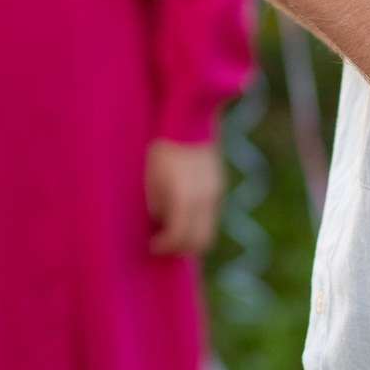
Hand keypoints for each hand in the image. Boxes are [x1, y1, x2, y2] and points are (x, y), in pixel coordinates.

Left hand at [145, 138, 222, 255]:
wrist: (185, 122)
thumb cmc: (160, 150)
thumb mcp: (150, 181)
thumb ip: (158, 207)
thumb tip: (161, 224)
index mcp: (185, 198)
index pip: (179, 237)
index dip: (164, 246)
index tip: (153, 245)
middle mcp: (205, 199)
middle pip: (200, 241)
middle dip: (181, 248)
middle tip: (164, 243)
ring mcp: (216, 193)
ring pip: (209, 230)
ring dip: (192, 237)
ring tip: (172, 228)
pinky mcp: (219, 186)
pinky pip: (211, 215)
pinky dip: (198, 222)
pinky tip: (183, 213)